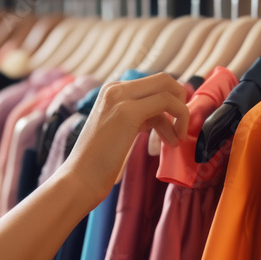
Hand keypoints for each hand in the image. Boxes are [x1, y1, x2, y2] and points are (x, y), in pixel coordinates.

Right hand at [65, 73, 188, 200]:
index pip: (153, 84)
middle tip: (180, 127)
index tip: (173, 126)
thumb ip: (139, 119)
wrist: (80, 179)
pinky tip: (172, 141)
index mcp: (111, 91)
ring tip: (175, 140)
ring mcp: (120, 97)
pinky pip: (167, 102)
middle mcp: (114, 88)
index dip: (171, 102)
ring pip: (167, 88)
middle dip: (180, 102)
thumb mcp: (120, 132)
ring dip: (180, 114)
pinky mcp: (127, 111)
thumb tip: (165, 119)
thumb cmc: (99, 164)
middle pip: (164, 80)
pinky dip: (179, 118)